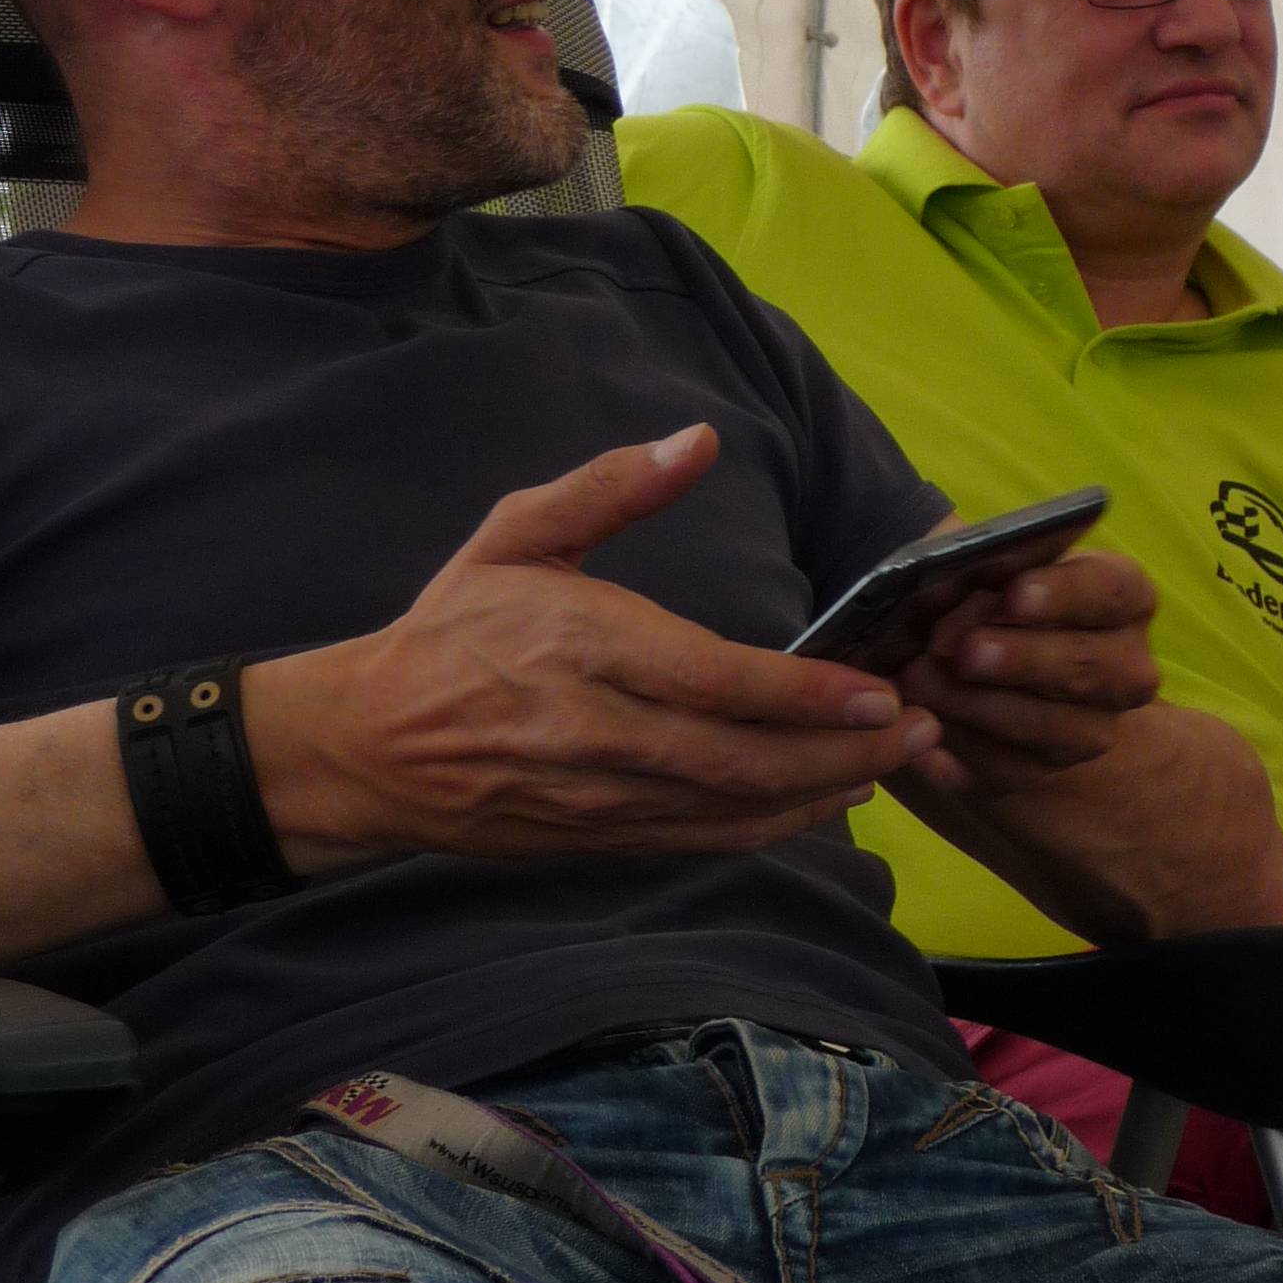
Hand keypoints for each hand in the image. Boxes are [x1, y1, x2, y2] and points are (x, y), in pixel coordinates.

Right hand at [247, 425, 943, 864]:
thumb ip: (611, 489)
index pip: (715, 682)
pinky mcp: (592, 841)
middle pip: (741, 759)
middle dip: (842, 752)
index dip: (806, 697)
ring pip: (729, 811)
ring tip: (890, 765)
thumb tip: (699, 441)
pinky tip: (818, 800)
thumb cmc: (448, 631)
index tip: (878, 689)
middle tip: (919, 729)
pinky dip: (767, 828)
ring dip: (820, 794)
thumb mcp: (514, 535)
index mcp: (580, 645)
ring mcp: (593, 797)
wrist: (363, 747)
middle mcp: (592, 731)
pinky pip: (698, 841)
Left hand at [888, 547, 1161, 796]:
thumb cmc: (990, 602)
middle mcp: (1124, 670)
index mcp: (1124, 599)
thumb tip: (941, 579)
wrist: (991, 679)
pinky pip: (1004, 767)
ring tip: (919, 683)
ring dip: (977, 706)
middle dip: (1020, 659)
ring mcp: (1092, 729)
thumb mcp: (985, 572)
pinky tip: (917, 725)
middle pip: (1083, 665)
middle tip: (965, 651)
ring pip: (1046, 727)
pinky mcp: (1043, 771)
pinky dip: (956, 745)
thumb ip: (973, 566)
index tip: (1014, 595)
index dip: (1064, 594)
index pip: (1112, 590)